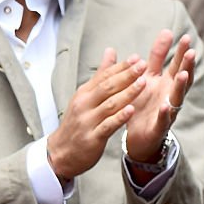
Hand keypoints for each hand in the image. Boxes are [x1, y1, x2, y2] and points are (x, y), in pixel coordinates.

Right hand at [47, 49, 146, 180]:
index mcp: (85, 93)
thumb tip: (110, 51)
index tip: (137, 58)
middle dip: (127, 75)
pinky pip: (108, 126)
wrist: (61, 152)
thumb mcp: (86, 96)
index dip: (121, 66)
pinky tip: (132, 110)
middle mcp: (85, 105)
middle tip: (143, 65)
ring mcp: (88, 121)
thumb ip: (101, 74)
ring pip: (110, 104)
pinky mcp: (92, 138)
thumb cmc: (78, 122)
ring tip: (142, 83)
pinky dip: (120, 117)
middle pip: (108, 87)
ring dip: (127, 93)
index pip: (104, 76)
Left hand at [124, 30, 195, 164]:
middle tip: (190, 52)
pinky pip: (164, 119)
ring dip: (181, 86)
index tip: (185, 37)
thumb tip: (167, 31)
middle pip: (182, 78)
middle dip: (187, 66)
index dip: (180, 51)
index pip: (176, 64)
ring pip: (177, 97)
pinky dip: (166, 113)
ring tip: (182, 74)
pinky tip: (166, 105)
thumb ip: (157, 56)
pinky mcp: (159, 127)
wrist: (137, 137)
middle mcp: (170, 94)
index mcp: (166, 82)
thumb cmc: (144, 103)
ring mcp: (168, 110)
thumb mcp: (148, 76)